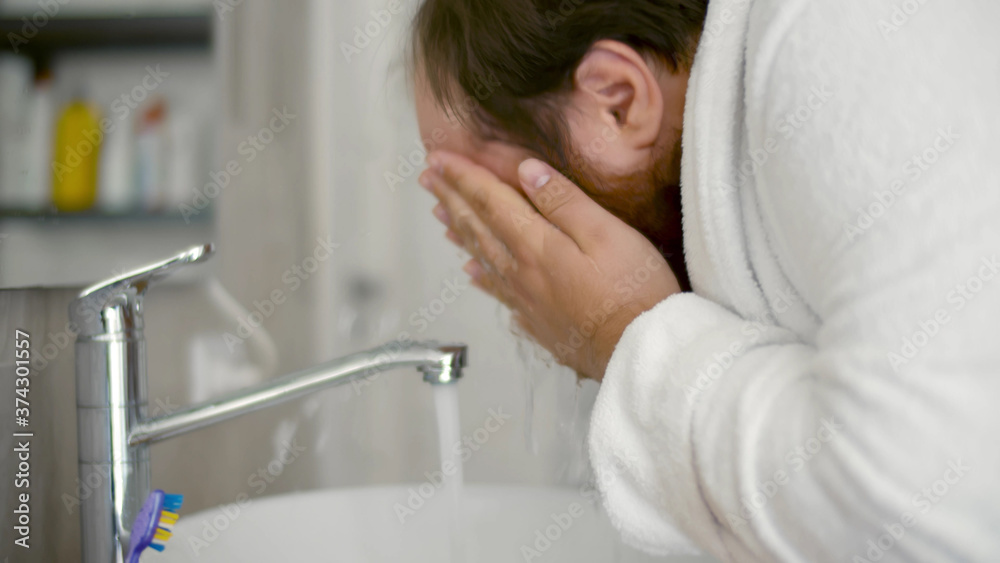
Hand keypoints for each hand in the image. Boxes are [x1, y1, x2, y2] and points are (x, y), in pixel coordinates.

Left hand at [419, 151, 681, 380]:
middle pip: (478, 227)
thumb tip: (527, 171)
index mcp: (535, 245)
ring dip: (459, 232)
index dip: (462, 176)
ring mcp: (527, 300)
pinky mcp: (539, 321)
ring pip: (482, 258)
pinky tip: (474, 273)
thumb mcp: (606, 232)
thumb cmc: (632, 292)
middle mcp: (521, 272)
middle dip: (451, 198)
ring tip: (440, 215)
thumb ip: (563, 200)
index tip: (438, 158)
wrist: (639, 353)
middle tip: (428, 178)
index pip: (489, 200)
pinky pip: (498, 291)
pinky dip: (480, 275)